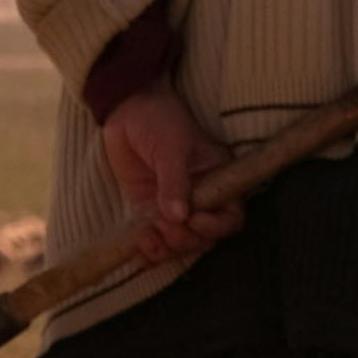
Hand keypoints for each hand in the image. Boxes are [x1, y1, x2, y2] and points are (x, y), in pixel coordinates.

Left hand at [98, 85, 232, 259]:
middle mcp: (200, 199)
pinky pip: (155, 238)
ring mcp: (174, 207)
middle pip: (204, 237)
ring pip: (180, 243)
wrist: (126, 109)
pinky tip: (139, 245)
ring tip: (148, 235)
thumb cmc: (159, 120)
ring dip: (166, 248)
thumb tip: (179, 217)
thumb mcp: (170, 148)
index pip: (230, 216)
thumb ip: (175, 182)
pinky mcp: (149, 210)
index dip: (216, 226)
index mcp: (218, 180)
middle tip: (166, 227)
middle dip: (186, 240)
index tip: (194, 220)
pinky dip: (149, 248)